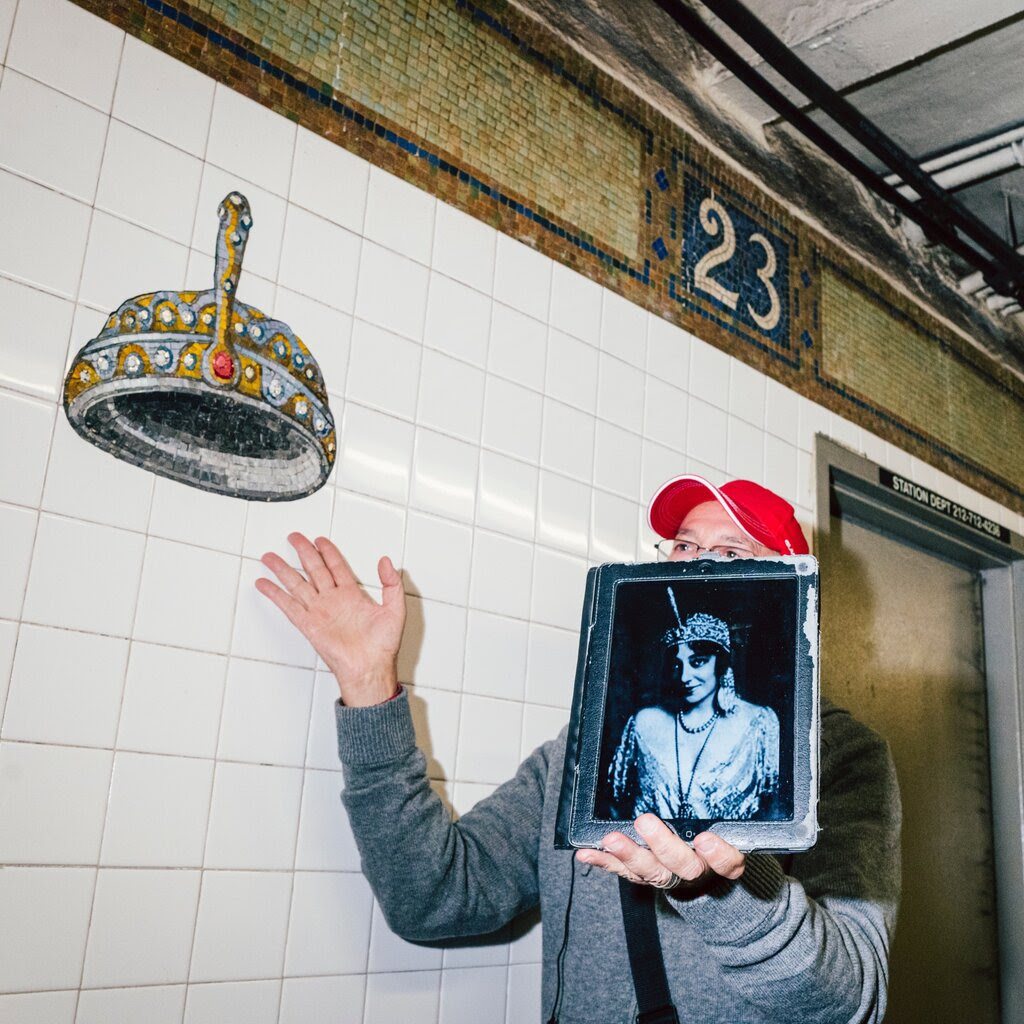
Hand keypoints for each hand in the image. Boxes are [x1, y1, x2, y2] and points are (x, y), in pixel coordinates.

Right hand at [255, 533, 404, 705]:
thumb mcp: (395, 609)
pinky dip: (275, 594)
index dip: (328, 552)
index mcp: (352, 596)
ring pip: (297, 584)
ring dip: (283, 570)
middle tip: (294, 537)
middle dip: (303, 552)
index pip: (337, 567)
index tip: (319, 540)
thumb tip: (387, 561)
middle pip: (314, 570)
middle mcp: (333, 601)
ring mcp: (319, 612)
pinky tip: (264, 584)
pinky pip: (289, 606)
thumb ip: (392, 583)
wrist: (370, 669)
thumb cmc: (383, 647)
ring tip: (269, 557)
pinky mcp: (309, 625)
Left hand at [575, 813, 745, 893]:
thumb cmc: (712, 842)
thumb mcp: (725, 829)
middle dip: (662, 844)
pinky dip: (604, 861)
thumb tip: (724, 766)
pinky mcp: (644, 877)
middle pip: (683, 866)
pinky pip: (623, 871)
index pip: (727, 863)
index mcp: (720, 862)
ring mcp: (668, 877)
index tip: (706, 839)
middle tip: (645, 822)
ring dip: (629, 854)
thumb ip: (720, 814)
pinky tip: (586, 853)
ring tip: (611, 839)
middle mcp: (695, 872)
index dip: (718, 854)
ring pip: (651, 871)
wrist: (703, 882)